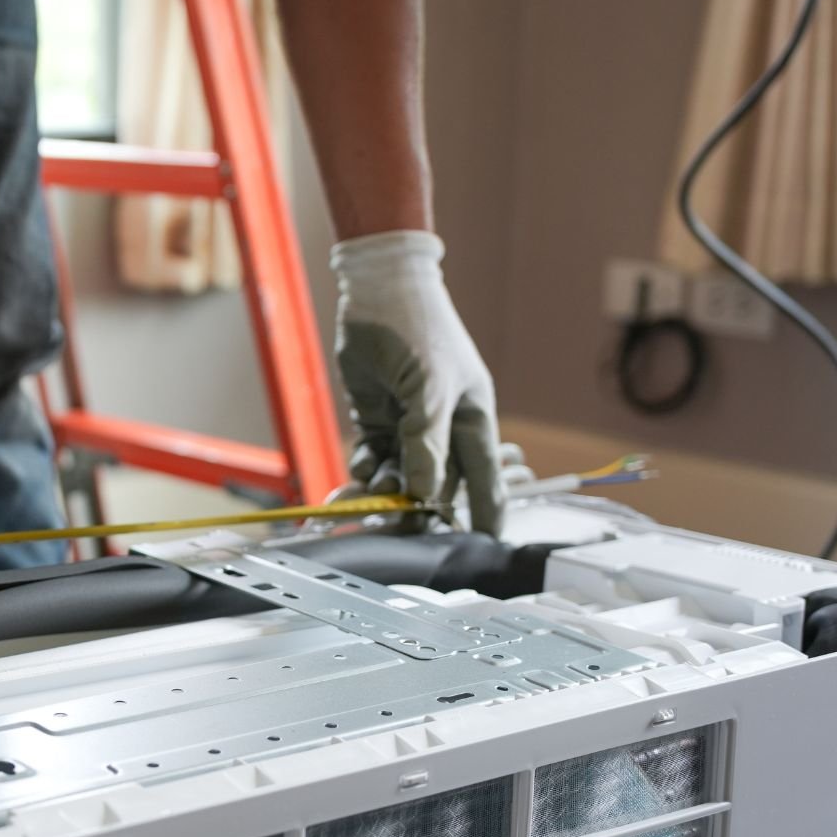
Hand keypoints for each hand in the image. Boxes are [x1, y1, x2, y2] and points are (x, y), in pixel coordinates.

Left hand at [330, 230, 503, 534]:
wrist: (378, 290)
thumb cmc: (418, 328)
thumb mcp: (429, 386)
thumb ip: (427, 441)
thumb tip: (427, 491)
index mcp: (473, 420)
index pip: (483, 479)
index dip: (482, 513)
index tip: (481, 546)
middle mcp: (444, 429)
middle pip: (435, 484)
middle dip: (414, 507)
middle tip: (393, 526)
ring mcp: (409, 425)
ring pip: (399, 475)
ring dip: (382, 490)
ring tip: (361, 497)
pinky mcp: (378, 419)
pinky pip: (373, 458)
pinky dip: (362, 470)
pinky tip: (354, 473)